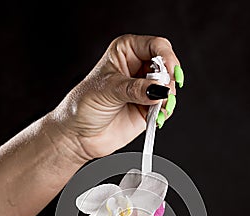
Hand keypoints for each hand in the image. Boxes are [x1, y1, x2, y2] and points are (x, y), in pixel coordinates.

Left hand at [52, 34, 181, 160]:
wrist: (79, 135)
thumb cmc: (84, 105)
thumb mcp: (108, 90)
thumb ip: (135, 89)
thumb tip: (159, 89)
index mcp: (126, 51)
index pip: (156, 46)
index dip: (167, 58)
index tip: (170, 74)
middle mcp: (138, 68)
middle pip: (167, 66)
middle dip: (168, 81)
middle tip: (162, 94)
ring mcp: (145, 89)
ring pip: (169, 88)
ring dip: (167, 99)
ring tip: (156, 109)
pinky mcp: (148, 108)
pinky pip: (165, 107)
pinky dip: (164, 112)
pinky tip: (156, 117)